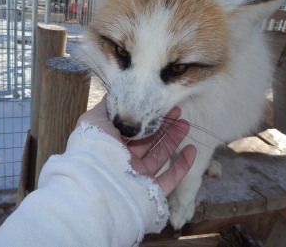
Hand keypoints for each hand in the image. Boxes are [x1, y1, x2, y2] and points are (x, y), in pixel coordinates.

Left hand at [77, 98, 196, 195]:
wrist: (95, 181)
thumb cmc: (94, 147)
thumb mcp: (94, 120)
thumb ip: (106, 107)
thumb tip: (115, 94)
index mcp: (113, 146)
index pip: (134, 130)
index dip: (148, 117)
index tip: (161, 104)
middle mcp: (125, 161)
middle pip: (149, 142)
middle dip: (164, 126)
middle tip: (178, 111)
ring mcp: (139, 177)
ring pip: (160, 157)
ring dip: (174, 141)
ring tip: (186, 125)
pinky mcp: (151, 191)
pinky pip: (171, 178)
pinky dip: (183, 165)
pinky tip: (192, 150)